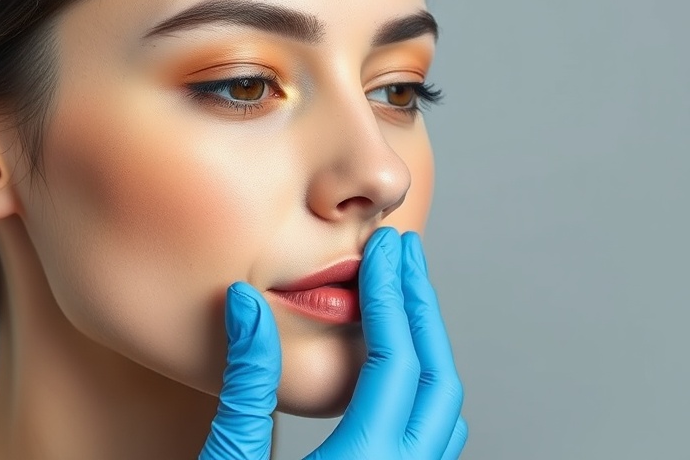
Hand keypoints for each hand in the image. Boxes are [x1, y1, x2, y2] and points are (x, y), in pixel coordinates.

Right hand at [199, 227, 466, 458]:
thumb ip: (245, 384)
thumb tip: (246, 303)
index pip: (396, 361)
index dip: (389, 297)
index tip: (383, 250)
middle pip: (435, 377)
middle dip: (419, 306)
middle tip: (403, 253)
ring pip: (444, 408)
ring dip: (428, 344)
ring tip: (403, 294)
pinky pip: (434, 440)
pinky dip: (425, 386)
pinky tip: (401, 364)